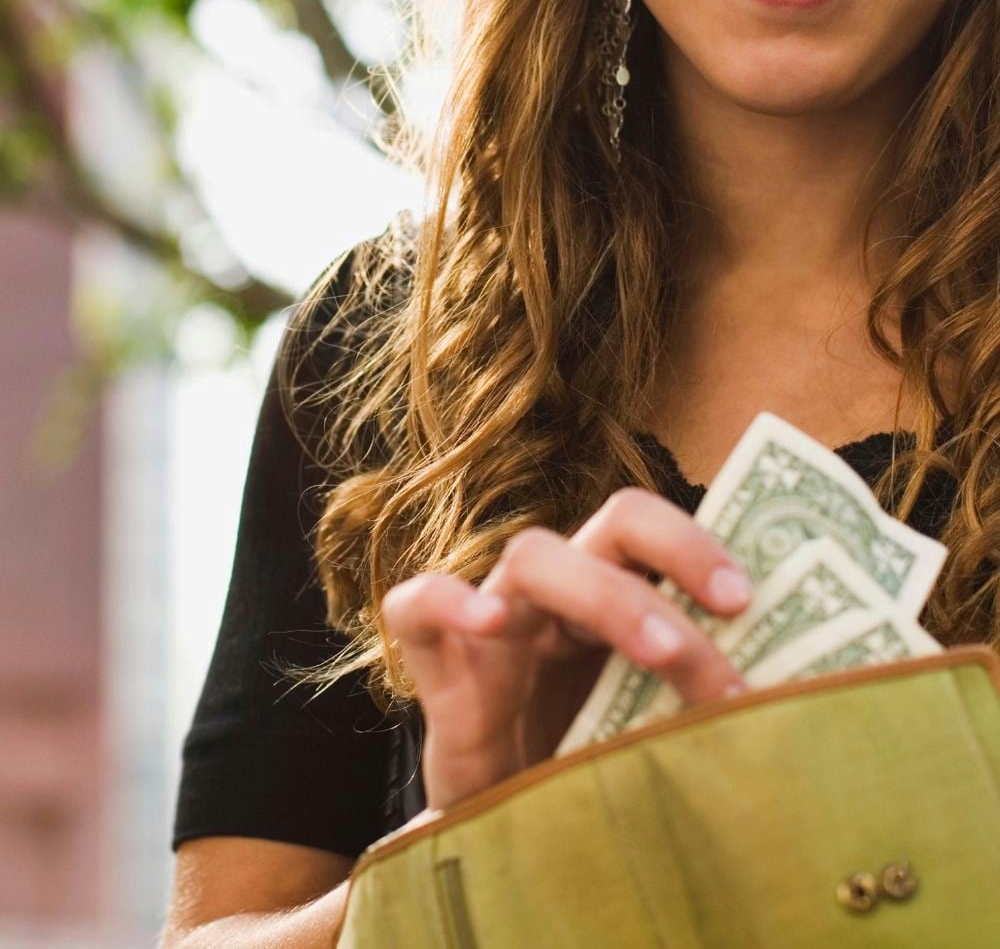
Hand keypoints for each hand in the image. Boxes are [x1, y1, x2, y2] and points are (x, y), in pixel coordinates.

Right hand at [381, 487, 752, 809]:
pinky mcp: (437, 663)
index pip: (661, 533)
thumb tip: (812, 712)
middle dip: (678, 553)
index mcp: (617, 599)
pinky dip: (447, 598)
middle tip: (734, 607)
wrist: (503, 836)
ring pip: (534, 556)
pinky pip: (416, 604)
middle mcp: (562, 597)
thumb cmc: (587, 776)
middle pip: (613, 525)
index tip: (750, 596)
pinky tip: (486, 621)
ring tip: (660, 648)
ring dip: (607, 594)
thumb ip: (706, 704)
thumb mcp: (657, 732)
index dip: (702, 544)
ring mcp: (496, 621)